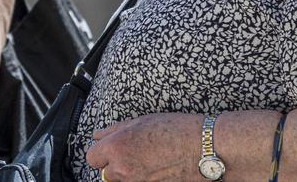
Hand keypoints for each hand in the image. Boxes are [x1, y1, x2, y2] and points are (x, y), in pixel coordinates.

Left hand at [85, 112, 202, 181]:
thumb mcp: (141, 121)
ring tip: (147, 160)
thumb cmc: (177, 131)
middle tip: (133, 153)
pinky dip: (143, 178)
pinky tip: (156, 168)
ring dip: (127, 173)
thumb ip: (114, 130)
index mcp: (117, 148)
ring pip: (121, 180)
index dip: (101, 151)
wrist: (204, 149)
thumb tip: (99, 136)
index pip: (92, 157)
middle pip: (105, 172)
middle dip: (114, 164)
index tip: (110, 147)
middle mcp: (123, 170)